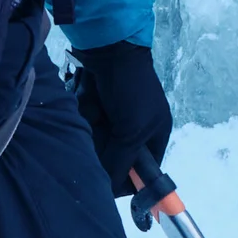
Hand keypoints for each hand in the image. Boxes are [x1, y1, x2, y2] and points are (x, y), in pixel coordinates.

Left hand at [72, 41, 172, 198]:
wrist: (109, 48)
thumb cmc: (130, 90)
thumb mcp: (132, 131)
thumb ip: (121, 161)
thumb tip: (109, 190)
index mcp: (154, 135)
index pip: (143, 172)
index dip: (127, 180)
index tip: (109, 183)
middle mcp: (135, 129)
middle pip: (114, 158)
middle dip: (104, 145)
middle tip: (102, 129)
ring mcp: (113, 117)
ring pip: (96, 142)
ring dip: (92, 127)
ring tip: (94, 108)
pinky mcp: (94, 106)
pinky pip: (85, 123)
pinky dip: (83, 112)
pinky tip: (85, 98)